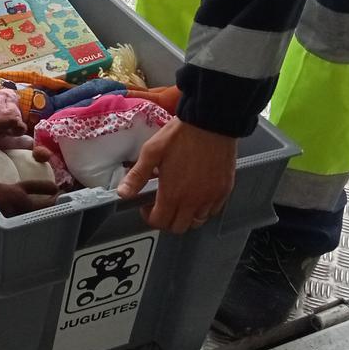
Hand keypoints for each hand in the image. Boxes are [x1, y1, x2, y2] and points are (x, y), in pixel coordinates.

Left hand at [116, 118, 236, 233]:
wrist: (211, 122)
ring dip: (186, 216)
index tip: (147, 206)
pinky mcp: (224, 189)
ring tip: (179, 200)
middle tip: (161, 206)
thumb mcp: (151, 152)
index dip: (149, 217)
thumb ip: (137, 175)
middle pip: (179, 227)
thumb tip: (123, 192)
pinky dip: (204, 208)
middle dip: (167, 220)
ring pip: (198, 221)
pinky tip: (197, 194)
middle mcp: (193, 200)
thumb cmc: (182, 134)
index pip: (159, 221)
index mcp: (173, 193)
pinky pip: (213, 210)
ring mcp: (211, 196)